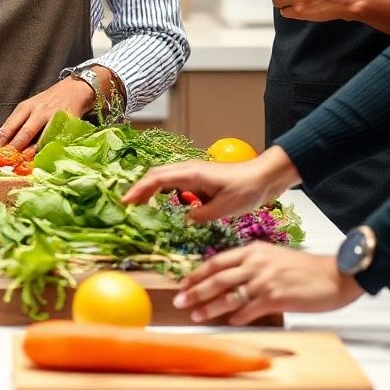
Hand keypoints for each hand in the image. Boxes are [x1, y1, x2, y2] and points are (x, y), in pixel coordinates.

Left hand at [0, 75, 94, 159]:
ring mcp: (53, 119)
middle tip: (2, 164)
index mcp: (26, 107)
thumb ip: (18, 123)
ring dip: (28, 155)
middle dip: (12, 151)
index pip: (9, 126)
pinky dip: (46, 152)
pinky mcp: (67, 125)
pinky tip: (39, 161)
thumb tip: (2, 144)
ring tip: (19, 166)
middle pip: (24, 134)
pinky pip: (54, 142)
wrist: (74, 90)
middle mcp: (38, 112)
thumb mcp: (30, 107)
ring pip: (40, 140)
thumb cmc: (48, 102)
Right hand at [121, 145, 298, 219]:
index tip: (125, 202)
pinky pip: (175, 184)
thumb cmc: (246, 189)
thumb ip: (199, 215)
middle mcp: (188, 170)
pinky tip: (163, 205)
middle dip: (139, 190)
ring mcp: (193, 173)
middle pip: (155, 176)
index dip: (139, 190)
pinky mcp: (199, 179)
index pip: (156, 179)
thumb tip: (184, 219)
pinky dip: (163, 192)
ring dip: (150, 190)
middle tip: (127, 207)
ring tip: (140, 207)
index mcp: (191, 174)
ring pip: (164, 179)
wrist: (264, 178)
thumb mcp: (223, 208)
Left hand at [173, 243, 363, 325]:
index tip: (182, 284)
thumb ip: (251, 266)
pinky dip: (237, 317)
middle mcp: (255, 263)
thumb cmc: (304, 270)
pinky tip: (229, 322)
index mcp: (252, 251)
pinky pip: (249, 309)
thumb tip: (229, 281)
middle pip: (217, 278)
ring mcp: (265, 280)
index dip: (197, 274)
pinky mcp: (276, 297)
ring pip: (229, 294)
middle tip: (179, 301)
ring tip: (196, 315)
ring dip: (210, 307)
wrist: (334, 275)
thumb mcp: (272, 258)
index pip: (216, 262)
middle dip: (195, 290)